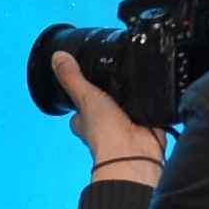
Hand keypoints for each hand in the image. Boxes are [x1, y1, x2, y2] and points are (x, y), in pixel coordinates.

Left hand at [47, 52, 167, 184]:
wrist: (133, 151)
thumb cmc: (104, 133)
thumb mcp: (85, 97)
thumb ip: (73, 78)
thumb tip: (57, 57)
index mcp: (84, 121)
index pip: (80, 104)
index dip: (82, 92)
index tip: (87, 80)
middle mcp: (103, 125)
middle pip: (105, 104)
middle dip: (112, 94)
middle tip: (116, 79)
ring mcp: (124, 126)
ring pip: (126, 105)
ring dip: (131, 98)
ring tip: (135, 84)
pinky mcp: (145, 125)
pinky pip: (146, 109)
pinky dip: (149, 103)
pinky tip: (150, 94)